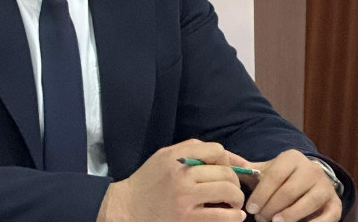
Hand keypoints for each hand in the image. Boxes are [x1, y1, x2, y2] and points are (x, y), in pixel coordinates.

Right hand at [97, 139, 245, 221]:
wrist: (128, 207)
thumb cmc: (149, 182)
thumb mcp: (163, 157)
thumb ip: (192, 152)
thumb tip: (234, 159)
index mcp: (174, 157)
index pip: (216, 150)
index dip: (226, 160)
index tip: (222, 171)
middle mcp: (180, 175)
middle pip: (226, 173)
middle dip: (235, 182)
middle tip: (231, 192)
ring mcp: (184, 197)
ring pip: (228, 191)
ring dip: (237, 199)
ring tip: (232, 204)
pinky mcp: (188, 218)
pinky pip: (223, 216)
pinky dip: (235, 216)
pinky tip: (232, 215)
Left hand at [228, 149, 340, 221]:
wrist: (309, 180)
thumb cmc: (281, 177)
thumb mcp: (266, 170)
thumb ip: (245, 168)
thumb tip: (221, 161)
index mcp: (291, 158)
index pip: (273, 176)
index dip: (260, 194)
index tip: (250, 208)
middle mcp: (311, 169)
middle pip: (289, 191)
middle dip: (271, 207)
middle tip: (260, 218)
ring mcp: (326, 186)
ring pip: (307, 203)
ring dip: (289, 216)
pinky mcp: (335, 203)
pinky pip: (326, 216)